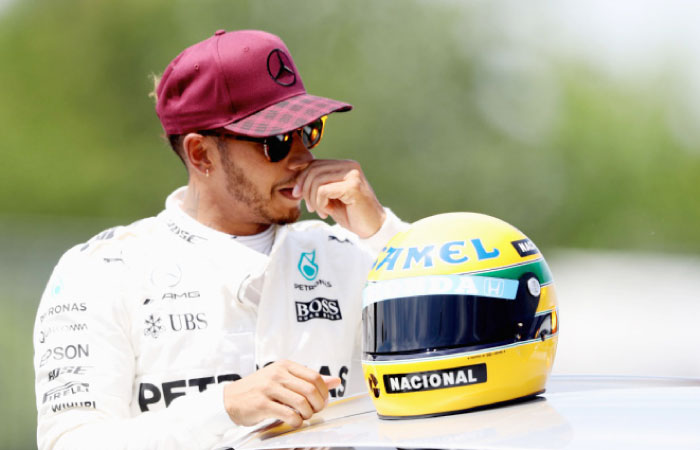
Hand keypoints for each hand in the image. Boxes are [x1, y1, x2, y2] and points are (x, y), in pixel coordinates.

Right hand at [223, 360, 340, 427]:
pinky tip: (294, 422)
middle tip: (315, 411)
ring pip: (301, 402)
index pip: (314, 376)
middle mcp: (278, 374)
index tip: (322, 401)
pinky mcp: (262, 404)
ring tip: (304, 416)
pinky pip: (288, 414)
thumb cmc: (259, 389)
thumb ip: (308, 380)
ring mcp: (269, 388)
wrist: (230, 398)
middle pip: (310, 389)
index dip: (323, 392)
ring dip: (307, 414)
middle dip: (318, 404)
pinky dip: (296, 421)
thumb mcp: (283, 378)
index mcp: (285, 365)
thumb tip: (335, 381)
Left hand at [293, 159, 385, 237]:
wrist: (372, 227)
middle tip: (309, 207)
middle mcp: (349, 166)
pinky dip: (320, 203)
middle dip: (305, 190)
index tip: (295, 192)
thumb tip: (294, 168)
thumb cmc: (351, 213)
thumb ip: (316, 183)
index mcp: (344, 165)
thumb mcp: (329, 196)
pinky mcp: (352, 186)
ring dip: (313, 200)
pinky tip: (328, 212)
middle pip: (313, 170)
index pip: (315, 164)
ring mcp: (352, 174)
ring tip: (321, 211)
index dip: (301, 177)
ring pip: (316, 181)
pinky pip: (323, 191)